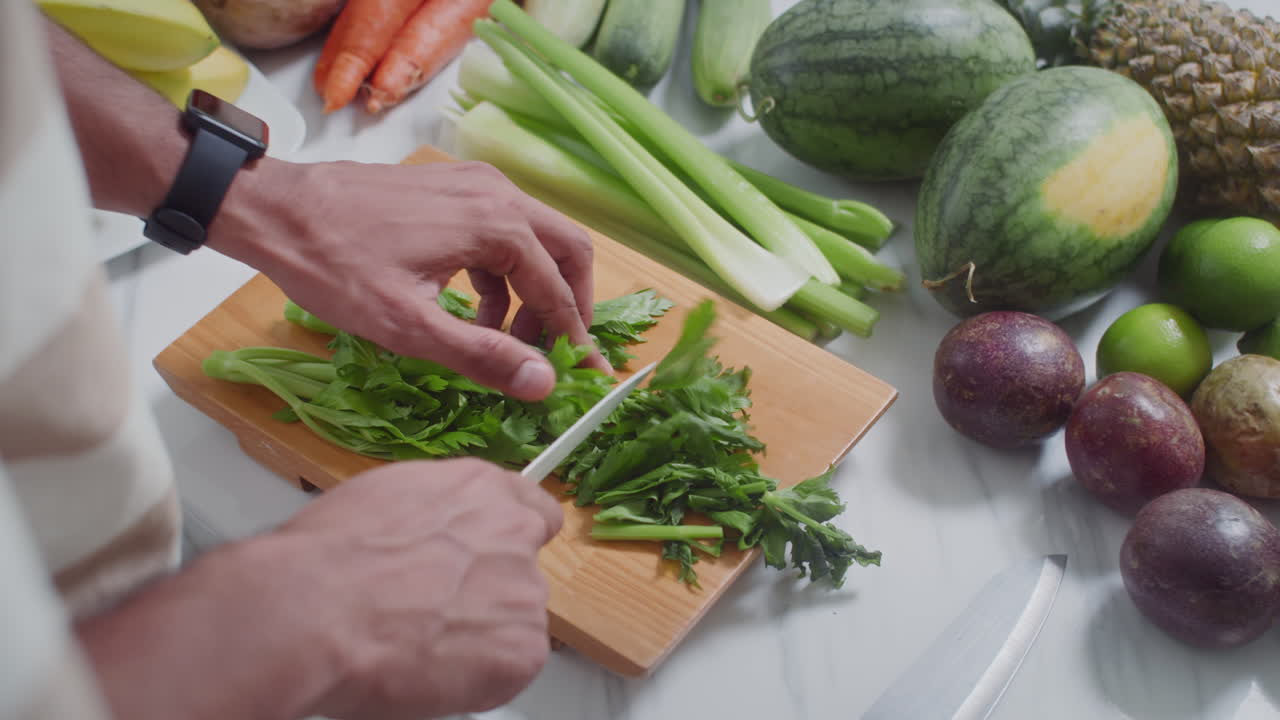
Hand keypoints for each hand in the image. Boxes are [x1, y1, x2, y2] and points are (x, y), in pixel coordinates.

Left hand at [212, 158, 609, 400]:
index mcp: (496, 225)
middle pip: (567, 250)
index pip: (557, 292)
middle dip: (570, 305)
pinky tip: (476, 308)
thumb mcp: (409, 326)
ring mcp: (475, 182)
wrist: (276, 210)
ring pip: (537, 238)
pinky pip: (502, 229)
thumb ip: (482, 355)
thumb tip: (543, 384)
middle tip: (558, 352)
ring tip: (510, 341)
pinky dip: (504, 272)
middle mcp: (497, 193)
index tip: (586, 377)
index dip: (574, 340)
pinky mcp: (452, 185)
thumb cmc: (334, 267)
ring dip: (535, 290)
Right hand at [278, 458, 562, 718]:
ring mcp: (524, 590)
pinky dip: (481, 678)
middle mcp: (513, 532)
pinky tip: (434, 670)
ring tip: (423, 643)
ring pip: (516, 621)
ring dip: (482, 635)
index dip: (512, 542)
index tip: (496, 560)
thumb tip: (432, 536)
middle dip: (489, 592)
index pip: (534, 511)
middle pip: (522, 570)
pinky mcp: (523, 648)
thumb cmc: (328, 558)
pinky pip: (512, 668)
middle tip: (438, 612)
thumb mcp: (386, 499)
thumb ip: (433, 516)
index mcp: (481, 489)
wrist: (317, 609)